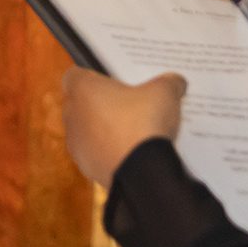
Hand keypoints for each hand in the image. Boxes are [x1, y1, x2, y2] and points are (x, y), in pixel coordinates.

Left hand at [61, 69, 186, 187]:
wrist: (140, 172)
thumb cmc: (143, 122)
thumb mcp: (164, 93)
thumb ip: (168, 82)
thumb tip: (176, 81)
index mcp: (82, 89)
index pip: (75, 74)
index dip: (93, 76)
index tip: (114, 80)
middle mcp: (72, 114)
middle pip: (82, 103)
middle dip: (103, 103)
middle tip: (130, 104)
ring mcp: (76, 143)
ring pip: (88, 130)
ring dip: (106, 129)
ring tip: (135, 130)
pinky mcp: (85, 165)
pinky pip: (96, 153)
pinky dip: (110, 151)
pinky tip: (133, 152)